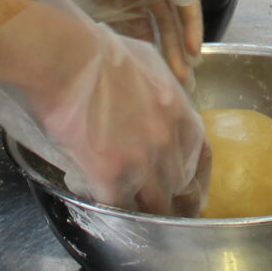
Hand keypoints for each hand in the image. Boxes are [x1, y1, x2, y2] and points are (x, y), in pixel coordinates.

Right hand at [0, 0, 209, 214]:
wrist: (68, 58)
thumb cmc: (102, 52)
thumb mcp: (150, 62)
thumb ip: (164, 88)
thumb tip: (166, 101)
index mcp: (181, 112)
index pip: (203, 158)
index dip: (198, 179)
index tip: (191, 191)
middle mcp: (168, 140)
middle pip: (181, 186)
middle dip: (174, 201)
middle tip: (163, 209)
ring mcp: (141, 160)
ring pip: (155, 204)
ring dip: (146, 212)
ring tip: (136, 217)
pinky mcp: (110, 174)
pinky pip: (120, 207)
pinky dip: (114, 212)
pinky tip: (104, 208)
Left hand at [1, 0, 203, 82]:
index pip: (185, 0)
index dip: (192, 27)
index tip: (194, 54)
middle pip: (169, 21)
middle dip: (179, 50)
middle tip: (185, 83)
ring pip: (147, 28)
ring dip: (157, 54)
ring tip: (164, 83)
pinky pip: (118, 26)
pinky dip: (128, 46)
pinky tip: (130, 68)